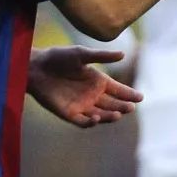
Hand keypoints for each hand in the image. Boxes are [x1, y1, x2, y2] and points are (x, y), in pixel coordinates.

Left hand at [27, 46, 143, 127]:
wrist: (36, 68)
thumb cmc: (59, 57)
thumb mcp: (82, 54)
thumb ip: (102, 56)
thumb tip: (123, 54)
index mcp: (98, 81)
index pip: (118, 90)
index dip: (129, 94)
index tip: (140, 97)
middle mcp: (93, 95)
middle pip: (113, 104)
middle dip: (122, 106)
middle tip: (130, 107)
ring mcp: (82, 105)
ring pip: (101, 115)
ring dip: (110, 116)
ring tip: (118, 114)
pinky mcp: (69, 114)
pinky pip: (83, 122)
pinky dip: (90, 122)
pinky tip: (95, 117)